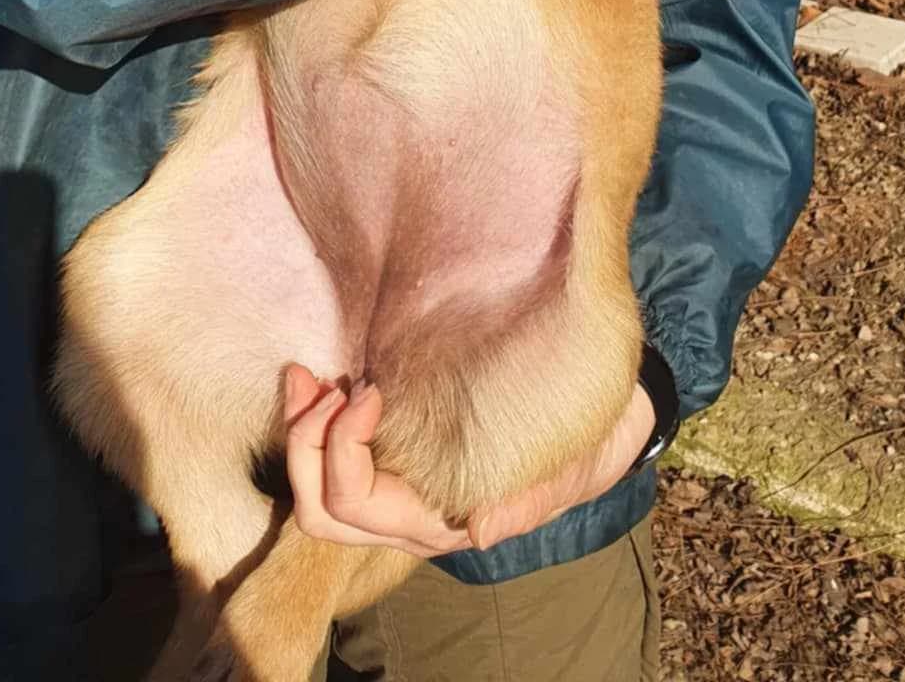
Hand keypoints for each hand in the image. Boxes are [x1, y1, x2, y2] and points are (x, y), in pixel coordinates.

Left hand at [284, 365, 655, 555]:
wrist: (603, 421)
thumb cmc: (583, 449)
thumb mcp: (564, 474)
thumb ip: (524, 502)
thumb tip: (479, 531)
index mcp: (436, 523)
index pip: (355, 505)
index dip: (344, 449)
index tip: (371, 388)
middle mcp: (404, 513)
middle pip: (318, 509)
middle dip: (305, 446)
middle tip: (326, 384)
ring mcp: (395, 485)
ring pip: (315, 486)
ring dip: (300, 430)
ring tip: (308, 374)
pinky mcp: (397, 452)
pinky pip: (333, 451)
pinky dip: (315, 415)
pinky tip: (324, 373)